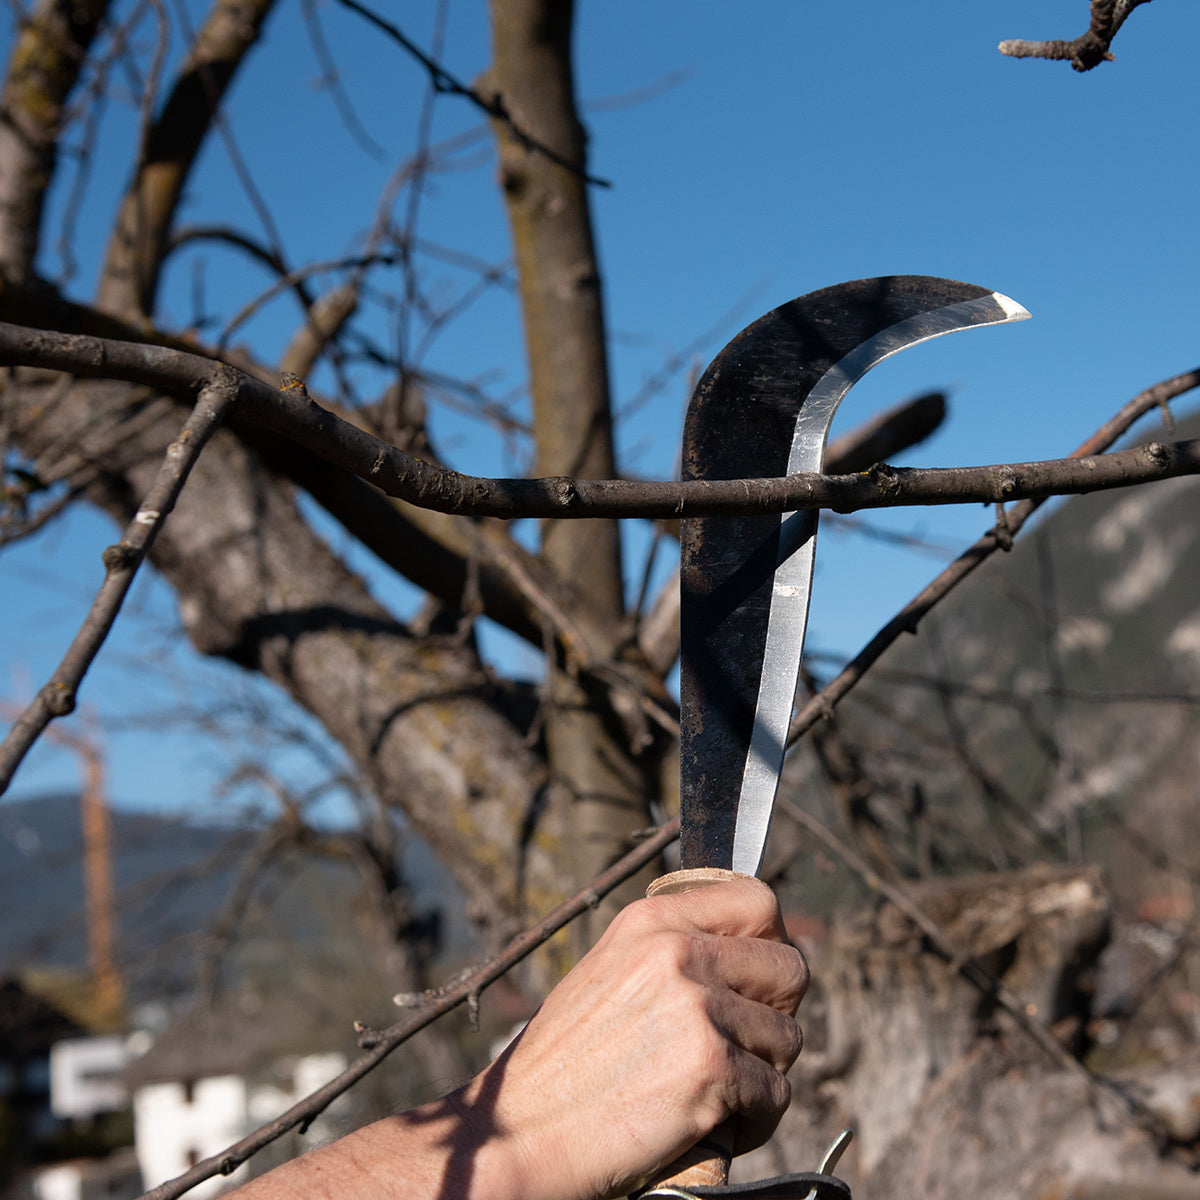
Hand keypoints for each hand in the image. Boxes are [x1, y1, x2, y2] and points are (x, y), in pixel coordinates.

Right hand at [455, 876, 808, 1199]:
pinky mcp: (710, 1067)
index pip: (759, 901)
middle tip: (741, 1048)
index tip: (758, 981)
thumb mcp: (610, 972)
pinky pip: (776, 1093)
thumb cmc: (564, 1064)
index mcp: (650, 921)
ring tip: (712, 1092)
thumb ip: (674, 951)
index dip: (772, 944)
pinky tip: (709, 1124)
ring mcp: (696, 1007)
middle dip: (776, 1014)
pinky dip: (754, 1119)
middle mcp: (677, 952)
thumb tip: (754, 951)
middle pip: (790, 969)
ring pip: (788, 1038)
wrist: (517, 1132)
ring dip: (762, 1073)